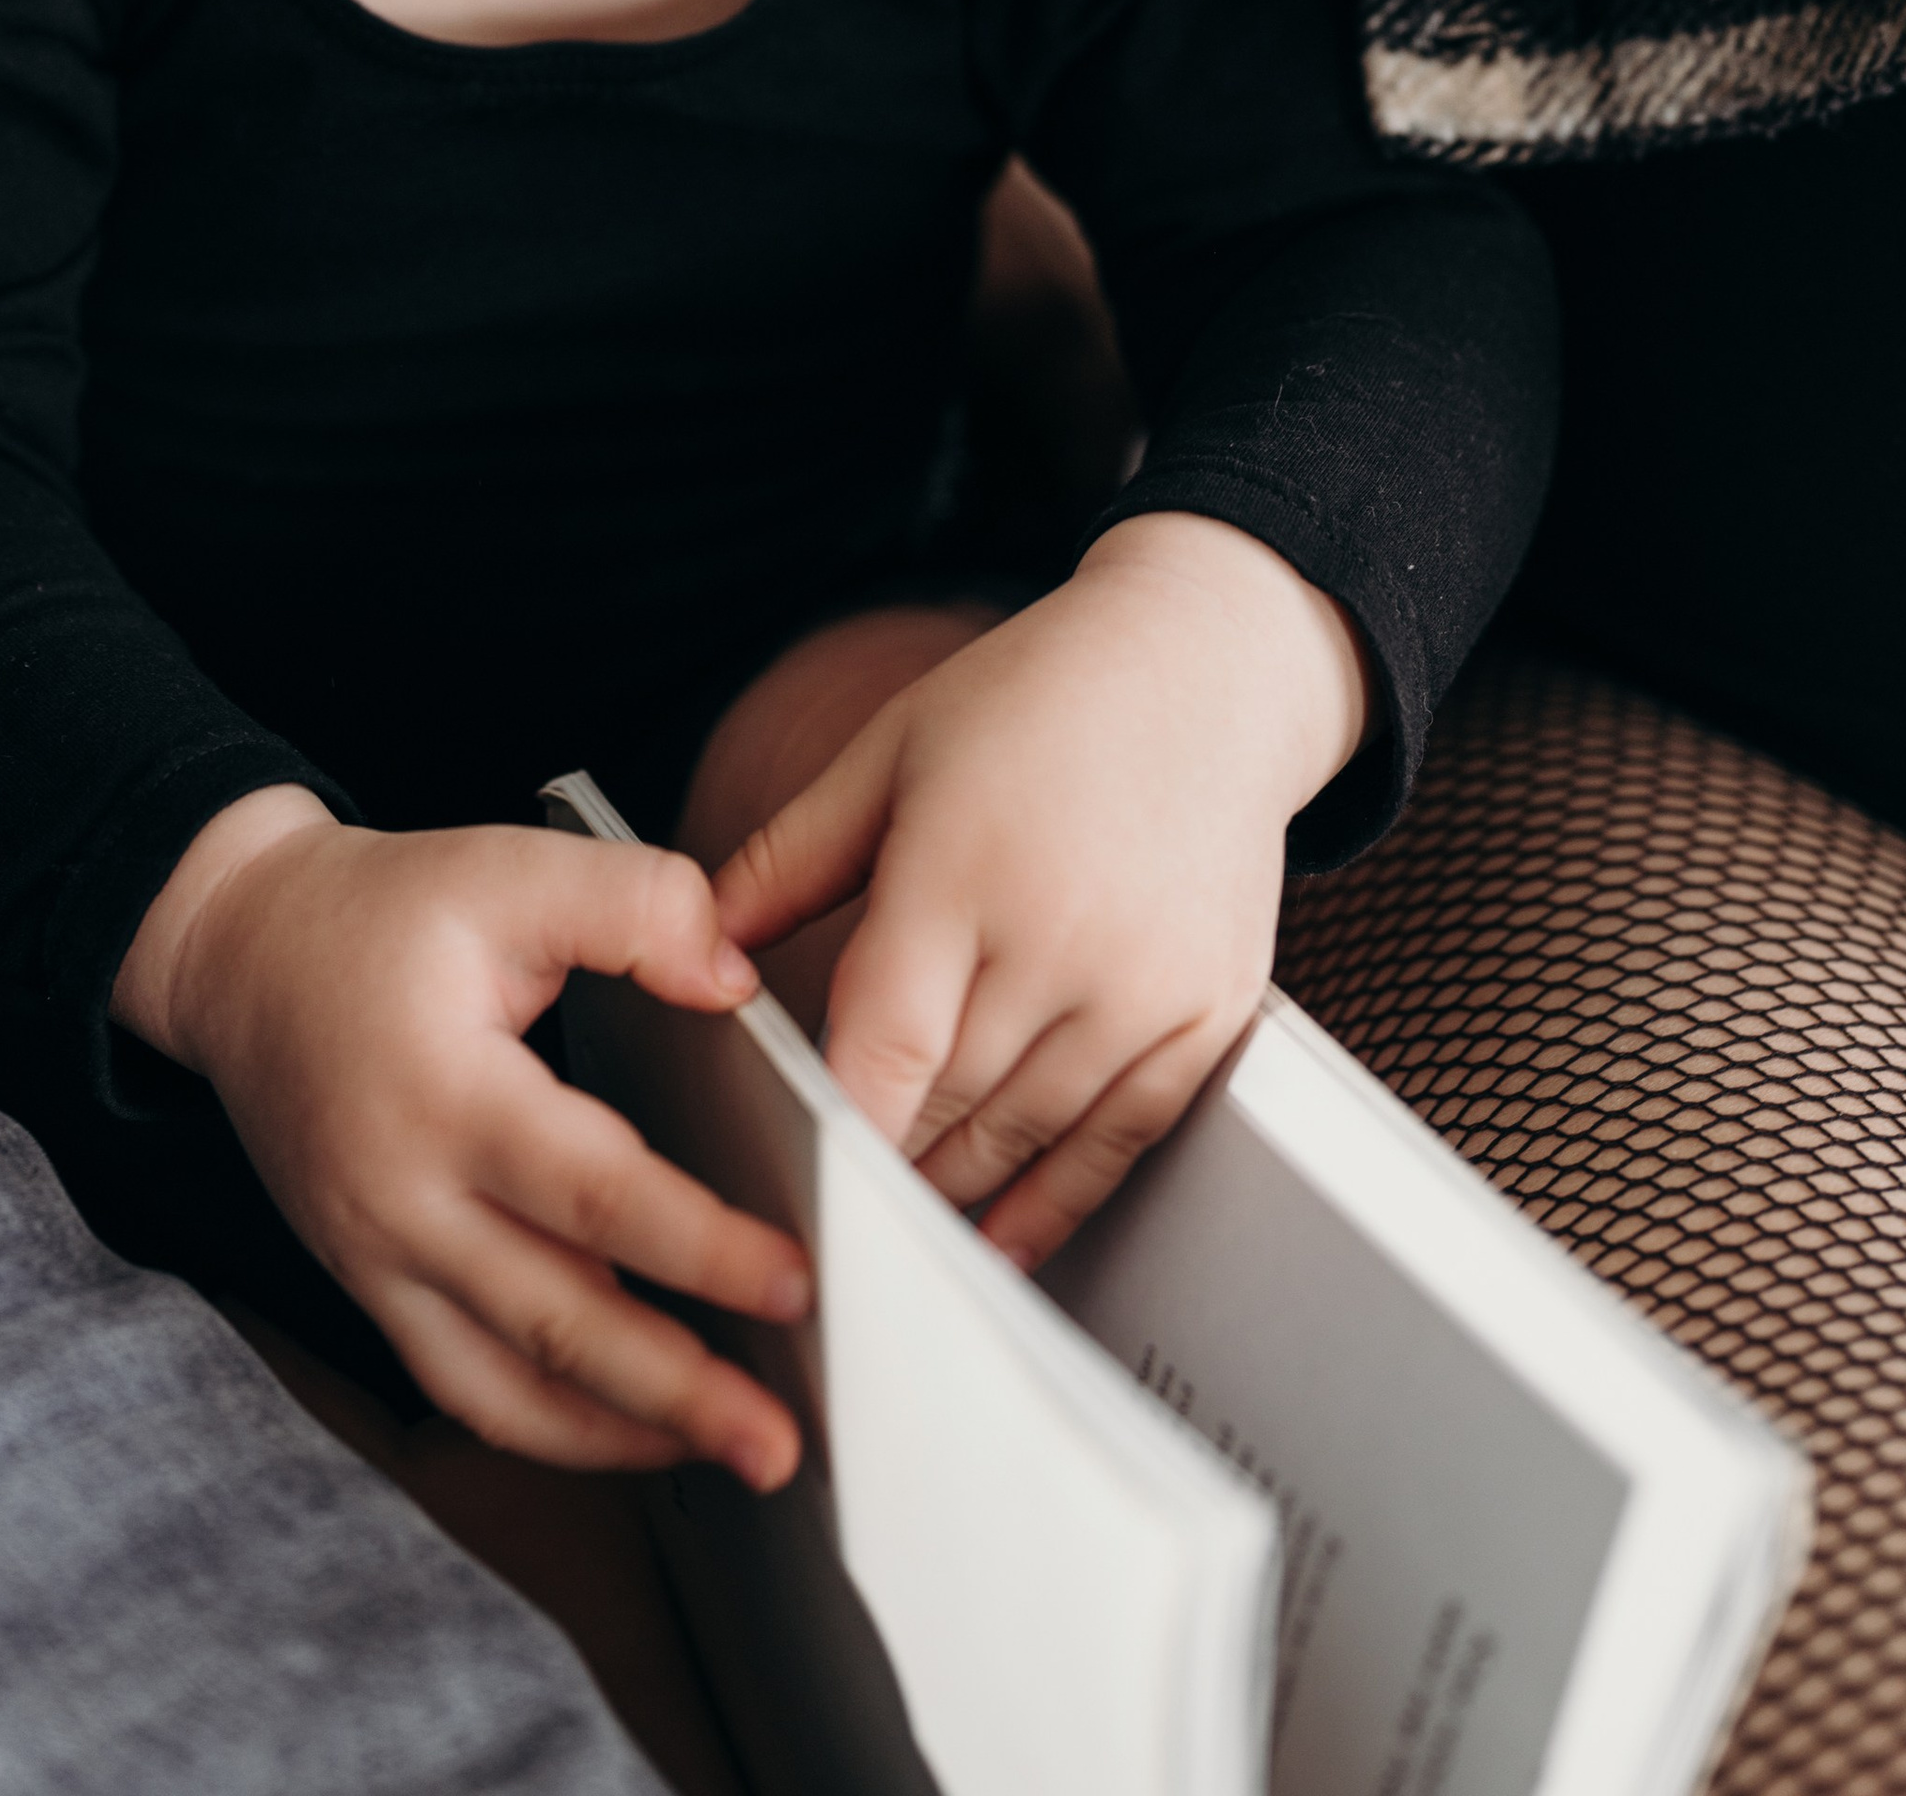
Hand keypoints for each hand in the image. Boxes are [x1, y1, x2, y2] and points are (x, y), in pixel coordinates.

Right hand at [113, 791, 810, 1481]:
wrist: (242, 955)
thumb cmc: (383, 913)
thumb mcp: (507, 867)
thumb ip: (636, 905)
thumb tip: (737, 985)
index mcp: (446, 1093)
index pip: (592, 1194)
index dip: (701, 1248)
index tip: (796, 1282)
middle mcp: (404, 1200)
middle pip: (556, 1321)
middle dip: (679, 1391)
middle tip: (782, 1439)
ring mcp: (378, 1259)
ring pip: (508, 1386)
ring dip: (627, 1434)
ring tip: (736, 1455)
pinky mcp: (371, 1285)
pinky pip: (465, 1387)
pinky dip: (555, 1427)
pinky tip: (638, 1429)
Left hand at [712, 515, 1368, 1266]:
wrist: (1205, 666)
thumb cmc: (1035, 699)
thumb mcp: (892, 748)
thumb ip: (788, 856)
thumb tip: (700, 941)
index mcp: (964, 869)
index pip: (886, 1049)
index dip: (836, 1133)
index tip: (788, 1183)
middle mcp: (1061, 939)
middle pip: (949, 1103)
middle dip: (880, 1163)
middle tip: (817, 1212)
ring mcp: (1143, 986)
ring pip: (1027, 1134)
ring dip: (954, 1190)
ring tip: (892, 1225)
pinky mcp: (1205, 1012)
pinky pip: (1121, 1140)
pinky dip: (1056, 1203)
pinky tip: (1001, 1239)